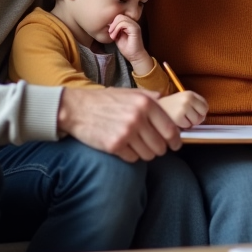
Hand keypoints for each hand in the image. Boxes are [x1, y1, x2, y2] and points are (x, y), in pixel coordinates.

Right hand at [57, 88, 179, 162]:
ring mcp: (126, 132)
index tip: (175, 145)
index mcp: (145, 103)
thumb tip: (167, 101)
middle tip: (152, 146)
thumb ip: (150, 97)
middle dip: (159, 149)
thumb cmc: (104, 101)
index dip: (175, 140)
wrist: (76, 108)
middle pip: (161, 146)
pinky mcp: (114, 145)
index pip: (170, 129)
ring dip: (145, 153)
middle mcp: (138, 117)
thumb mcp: (129, 93)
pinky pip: (133, 159)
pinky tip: (123, 147)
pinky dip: (131, 156)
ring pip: (148, 154)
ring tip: (136, 145)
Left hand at [108, 14, 149, 73]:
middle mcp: (133, 22)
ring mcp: (134, 25)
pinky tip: (115, 36)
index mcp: (129, 24)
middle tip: (110, 33)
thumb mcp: (117, 36)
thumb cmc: (127, 48)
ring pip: (121, 18)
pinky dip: (117, 29)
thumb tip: (108, 24)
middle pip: (119, 15)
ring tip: (112, 36)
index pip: (119, 16)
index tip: (109, 32)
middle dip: (112, 24)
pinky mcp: (135, 29)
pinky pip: (124, 23)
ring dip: (114, 27)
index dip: (112, 22)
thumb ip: (115, 29)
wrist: (135, 56)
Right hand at [158, 91, 207, 128]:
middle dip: (196, 118)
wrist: (152, 108)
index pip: (205, 106)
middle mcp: (187, 99)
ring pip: (196, 121)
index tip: (192, 112)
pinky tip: (175, 121)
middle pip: (202, 114)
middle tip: (185, 116)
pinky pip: (188, 126)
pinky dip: (183, 126)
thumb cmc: (170, 106)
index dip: (200, 111)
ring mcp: (183, 108)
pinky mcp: (178, 118)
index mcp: (189, 93)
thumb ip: (195, 105)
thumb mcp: (183, 99)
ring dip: (189, 123)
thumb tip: (204, 117)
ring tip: (180, 118)